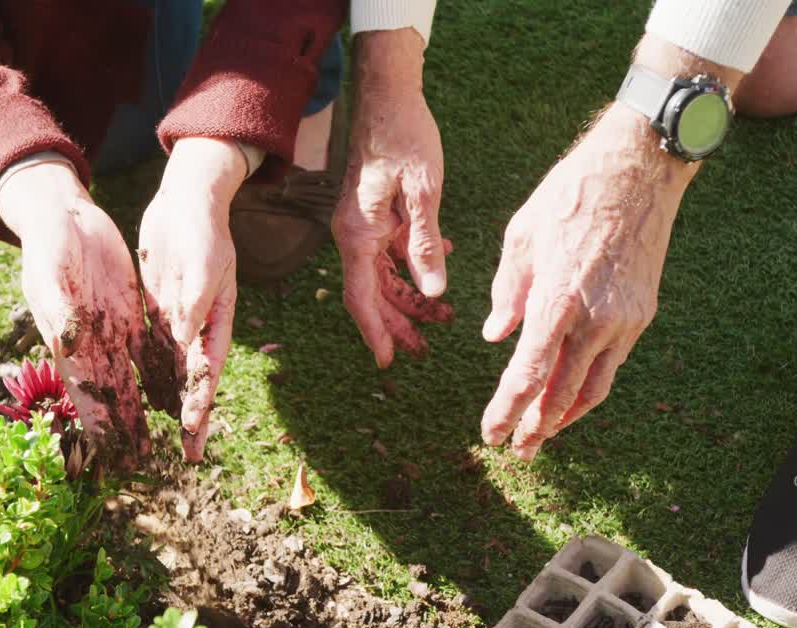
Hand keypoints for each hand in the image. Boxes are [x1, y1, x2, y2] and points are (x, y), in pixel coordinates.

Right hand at [0, 162, 149, 471]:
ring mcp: (113, 331)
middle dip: (125, 428)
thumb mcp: (51, 274)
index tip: (108, 454)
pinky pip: (151, 350)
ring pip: (134, 379)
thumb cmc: (47, 245)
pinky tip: (175, 395)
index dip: (96, 423)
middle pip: (112, 395)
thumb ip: (59, 309)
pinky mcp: (131, 314)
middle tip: (142, 462)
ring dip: (145, 409)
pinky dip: (161, 374)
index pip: (84, 392)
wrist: (64, 217)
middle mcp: (92, 344)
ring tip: (161, 439)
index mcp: (68, 341)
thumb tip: (69, 343)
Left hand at [138, 138, 246, 461]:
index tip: (192, 431)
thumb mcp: (201, 262)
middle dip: (193, 418)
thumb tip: (184, 338)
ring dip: (170, 402)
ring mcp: (179, 320)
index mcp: (216, 318)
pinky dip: (149, 374)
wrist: (187, 201)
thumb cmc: (202, 229)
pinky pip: (152, 350)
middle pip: (195, 380)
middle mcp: (200, 326)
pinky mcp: (159, 310)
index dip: (201, 401)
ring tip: (165, 438)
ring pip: (174, 371)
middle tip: (190, 456)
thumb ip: (194, 300)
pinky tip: (142, 397)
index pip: (209, 368)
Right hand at [333, 28, 451, 367]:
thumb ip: (426, 243)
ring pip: (383, 276)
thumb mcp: (423, 192)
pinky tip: (441, 264)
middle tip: (425, 349)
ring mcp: (364, 223)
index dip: (375, 332)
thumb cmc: (403, 137)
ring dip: (411, 296)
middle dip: (398, 323)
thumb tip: (434, 292)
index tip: (386, 362)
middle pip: (372, 294)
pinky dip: (414, 264)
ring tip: (442, 318)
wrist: (388, 96)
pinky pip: (390, 251)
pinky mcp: (376, 212)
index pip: (361, 298)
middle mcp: (354, 234)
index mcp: (359, 234)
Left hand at [481, 105, 696, 459]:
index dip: (507, 411)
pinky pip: (612, 363)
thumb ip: (506, 293)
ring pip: (594, 387)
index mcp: (556, 300)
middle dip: (536, 429)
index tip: (490, 435)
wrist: (638, 169)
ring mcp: (624, 319)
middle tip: (516, 450)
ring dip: (566, 416)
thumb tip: (496, 337)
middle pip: (562, 394)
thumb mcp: (520, 237)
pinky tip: (571, 390)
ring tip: (543, 435)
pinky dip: (589, 386)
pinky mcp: (642, 312)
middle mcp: (595, 319)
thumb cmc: (569, 196)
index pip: (526, 375)